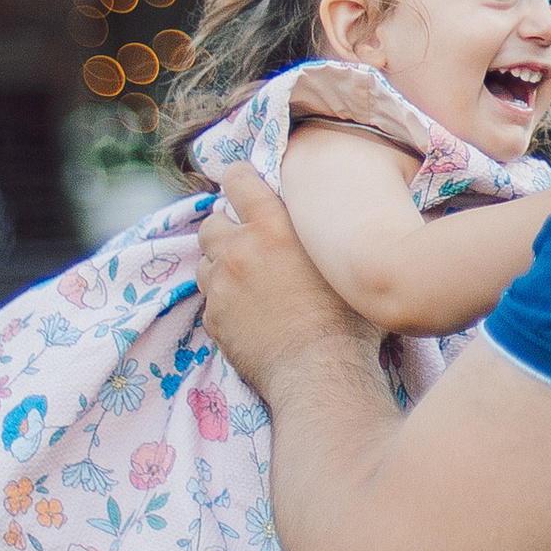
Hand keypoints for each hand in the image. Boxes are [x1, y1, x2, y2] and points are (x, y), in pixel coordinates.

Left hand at [199, 167, 375, 397]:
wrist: (320, 372)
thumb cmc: (346, 317)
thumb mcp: (338, 258)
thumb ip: (316, 232)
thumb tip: (320, 217)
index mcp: (272, 226)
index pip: (238, 181)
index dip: (238, 178)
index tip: (240, 181)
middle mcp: (239, 250)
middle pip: (211, 223)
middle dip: (225, 229)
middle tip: (247, 243)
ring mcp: (221, 286)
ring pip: (204, 262)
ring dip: (220, 265)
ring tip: (246, 280)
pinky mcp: (214, 319)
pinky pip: (210, 300)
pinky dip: (223, 301)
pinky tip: (248, 313)